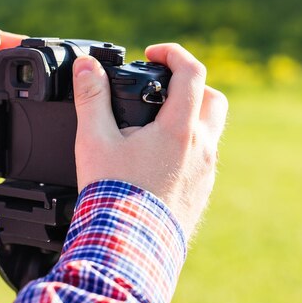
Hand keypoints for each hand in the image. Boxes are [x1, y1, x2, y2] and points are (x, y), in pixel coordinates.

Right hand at [72, 44, 227, 238]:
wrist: (129, 248)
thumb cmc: (114, 196)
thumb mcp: (95, 140)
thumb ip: (91, 98)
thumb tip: (88, 66)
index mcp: (180, 129)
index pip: (192, 72)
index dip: (173, 54)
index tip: (152, 55)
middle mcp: (202, 148)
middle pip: (213, 99)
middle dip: (190, 86)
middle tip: (161, 91)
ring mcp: (205, 172)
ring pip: (210, 131)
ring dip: (189, 118)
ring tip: (154, 127)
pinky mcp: (201, 192)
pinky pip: (203, 159)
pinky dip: (187, 147)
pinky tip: (158, 160)